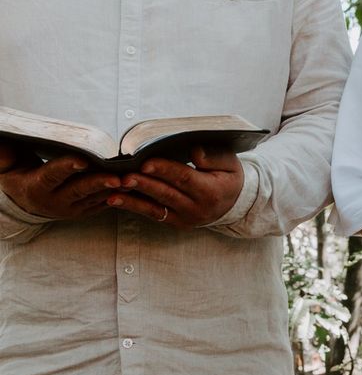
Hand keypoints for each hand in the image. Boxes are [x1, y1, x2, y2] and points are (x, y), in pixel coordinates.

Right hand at [0, 143, 121, 218]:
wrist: (24, 201)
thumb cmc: (18, 174)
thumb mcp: (7, 165)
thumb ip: (5, 152)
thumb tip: (1, 135)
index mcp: (36, 188)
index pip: (52, 175)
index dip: (67, 167)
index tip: (82, 159)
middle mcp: (55, 202)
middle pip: (79, 190)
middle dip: (99, 183)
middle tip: (117, 177)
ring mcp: (71, 209)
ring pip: (95, 198)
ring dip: (114, 189)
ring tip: (132, 178)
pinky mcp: (84, 212)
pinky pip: (102, 204)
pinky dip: (118, 195)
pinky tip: (132, 185)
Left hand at [107, 147, 243, 228]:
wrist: (234, 203)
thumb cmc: (228, 177)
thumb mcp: (230, 163)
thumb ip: (214, 156)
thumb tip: (194, 152)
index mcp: (211, 191)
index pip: (185, 178)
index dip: (165, 170)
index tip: (146, 162)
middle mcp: (198, 208)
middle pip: (167, 193)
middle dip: (144, 184)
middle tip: (124, 176)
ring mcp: (186, 218)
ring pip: (156, 207)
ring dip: (133, 198)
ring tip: (114, 190)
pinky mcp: (176, 222)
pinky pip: (153, 214)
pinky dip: (134, 206)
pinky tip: (116, 199)